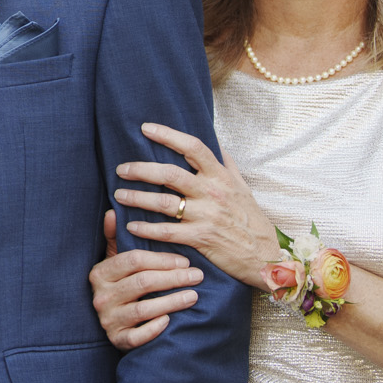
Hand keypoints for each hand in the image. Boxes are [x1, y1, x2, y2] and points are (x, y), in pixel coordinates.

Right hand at [91, 209, 204, 350]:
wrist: (114, 323)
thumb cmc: (121, 286)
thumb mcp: (115, 261)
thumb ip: (115, 238)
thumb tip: (113, 211)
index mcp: (100, 273)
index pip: (133, 260)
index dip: (161, 259)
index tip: (185, 259)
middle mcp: (101, 296)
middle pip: (141, 283)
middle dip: (173, 278)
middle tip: (197, 275)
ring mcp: (108, 319)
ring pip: (142, 309)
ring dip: (171, 302)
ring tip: (194, 295)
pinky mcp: (116, 340)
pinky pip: (136, 337)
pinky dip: (154, 329)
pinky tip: (171, 321)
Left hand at [113, 122, 278, 289]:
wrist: (264, 255)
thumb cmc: (250, 219)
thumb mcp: (242, 187)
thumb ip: (227, 164)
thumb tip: (216, 141)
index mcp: (221, 177)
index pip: (193, 147)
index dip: (168, 135)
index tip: (146, 128)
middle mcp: (212, 193)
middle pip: (170, 174)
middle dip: (141, 169)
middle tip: (121, 169)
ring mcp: (206, 215)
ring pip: (163, 202)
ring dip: (136, 197)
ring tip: (119, 195)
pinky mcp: (200, 238)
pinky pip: (166, 231)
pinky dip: (146, 228)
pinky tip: (131, 225)